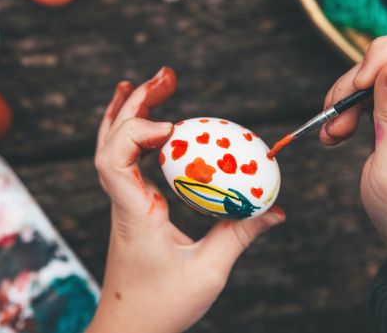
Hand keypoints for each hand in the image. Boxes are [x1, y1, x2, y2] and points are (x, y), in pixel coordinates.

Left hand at [87, 67, 285, 332]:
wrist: (129, 328)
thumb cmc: (161, 306)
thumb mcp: (209, 272)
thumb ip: (241, 235)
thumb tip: (275, 209)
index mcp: (134, 214)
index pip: (113, 159)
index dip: (137, 131)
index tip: (175, 127)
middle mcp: (122, 202)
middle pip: (111, 140)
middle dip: (137, 103)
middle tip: (166, 77)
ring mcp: (123, 204)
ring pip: (112, 146)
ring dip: (130, 112)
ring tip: (152, 85)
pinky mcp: (131, 208)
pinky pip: (125, 162)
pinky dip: (135, 136)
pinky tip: (153, 126)